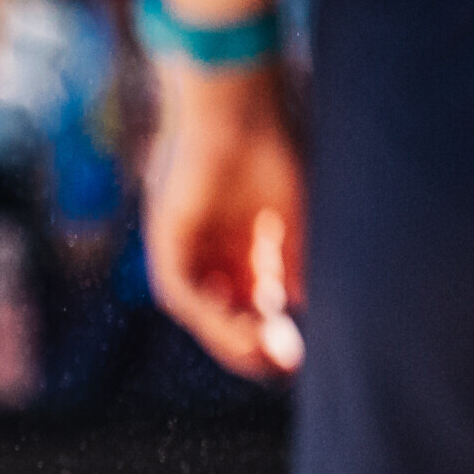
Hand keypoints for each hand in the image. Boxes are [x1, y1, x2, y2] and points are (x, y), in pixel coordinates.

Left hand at [145, 63, 306, 380]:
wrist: (238, 108)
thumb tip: (309, 311)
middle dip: (253, 342)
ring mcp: (187, 242)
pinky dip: (208, 314)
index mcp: (246, 238)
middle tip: (285, 366)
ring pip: (202, 307)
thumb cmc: (275, 148)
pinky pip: (179, 290)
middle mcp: (214, 245)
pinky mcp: (164, 237)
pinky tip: (240, 329)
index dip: (275, 328)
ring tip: (266, 355)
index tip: (300, 356)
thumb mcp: (299, 219)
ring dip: (231, 337)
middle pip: (227, 310)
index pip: (255, 299)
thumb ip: (301, 265)